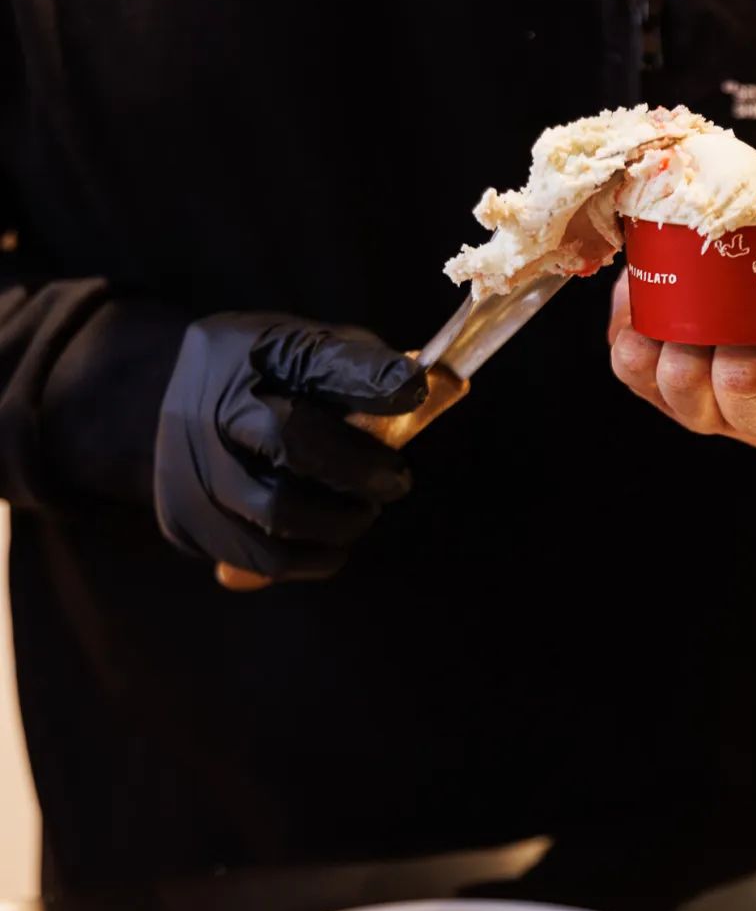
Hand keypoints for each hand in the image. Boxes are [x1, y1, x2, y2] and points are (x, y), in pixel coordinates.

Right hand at [154, 314, 425, 580]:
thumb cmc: (267, 380)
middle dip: (359, 469)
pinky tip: (327, 541)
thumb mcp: (310, 351)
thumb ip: (364, 369)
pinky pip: (261, 560)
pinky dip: (310, 558)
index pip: (316, 358)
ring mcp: (186, 467)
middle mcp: (207, 403)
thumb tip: (436, 388)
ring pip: (277, 517)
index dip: (368, 377)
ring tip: (359, 514)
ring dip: (338, 524)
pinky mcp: (182, 522)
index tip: (413, 390)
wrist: (164, 409)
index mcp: (250, 350)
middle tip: (395, 482)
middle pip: (291, 441)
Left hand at [609, 212, 755, 446]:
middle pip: (739, 388)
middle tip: (751, 291)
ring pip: (683, 384)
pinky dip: (640, 333)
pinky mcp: (655, 388)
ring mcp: (706, 410)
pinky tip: (657, 306)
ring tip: (705, 297)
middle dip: (741, 335)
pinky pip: (633, 370)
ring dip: (687, 335)